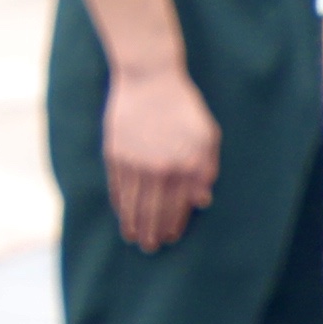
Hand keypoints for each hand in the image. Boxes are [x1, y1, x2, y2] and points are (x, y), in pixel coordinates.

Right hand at [98, 53, 220, 250]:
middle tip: (149, 247)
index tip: (169, 238)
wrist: (149, 76)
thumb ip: (207, 168)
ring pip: (133, 203)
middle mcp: (159, 170)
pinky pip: (117, 187)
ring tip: (132, 237)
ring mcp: (134, 163)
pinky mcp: (115, 154)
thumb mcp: (207, 134)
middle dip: (152, 232)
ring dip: (133, 224)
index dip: (173, 224)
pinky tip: (121, 213)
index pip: (178, 206)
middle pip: (153, 210)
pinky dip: (119, 203)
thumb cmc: (184, 105)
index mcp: (184, 166)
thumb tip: (202, 201)